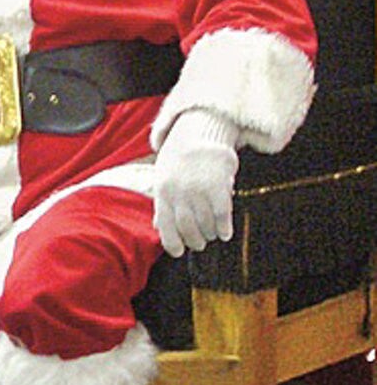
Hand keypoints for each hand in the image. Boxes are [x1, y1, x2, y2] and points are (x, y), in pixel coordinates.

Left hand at [152, 109, 239, 257]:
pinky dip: (224, 227)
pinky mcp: (217, 185)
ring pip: (205, 223)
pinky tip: (226, 233)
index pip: (165, 226)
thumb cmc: (179, 159)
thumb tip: (158, 227)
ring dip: (210, 234)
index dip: (172, 244)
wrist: (197, 132)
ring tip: (212, 235)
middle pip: (187, 228)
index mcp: (162, 192)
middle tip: (200, 243)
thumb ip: (163, 202)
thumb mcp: (163, 178)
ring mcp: (197, 190)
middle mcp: (178, 193)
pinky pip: (222, 214)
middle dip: (195, 241)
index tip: (179, 252)